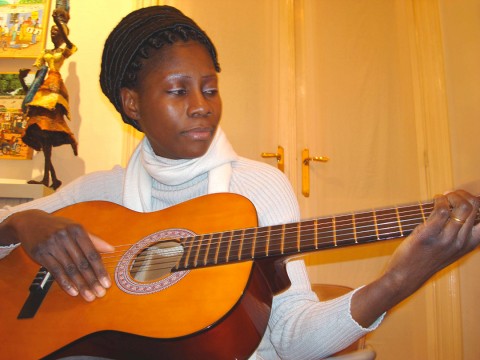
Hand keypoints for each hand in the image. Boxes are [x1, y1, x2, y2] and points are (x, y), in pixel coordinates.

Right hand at [7, 210, 113, 301]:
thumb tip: (111, 249)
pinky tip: (73, 292)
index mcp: (77, 230)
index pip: (92, 253)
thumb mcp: (76, 228)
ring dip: (81, 285)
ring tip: (89, 296)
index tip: (107, 283)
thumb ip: (94, 240)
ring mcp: (52, 245)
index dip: (100, 270)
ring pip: (69, 269)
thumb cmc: (58, 226)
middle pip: (82, 263)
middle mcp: (65, 237)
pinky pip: (55, 271)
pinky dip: (65, 283)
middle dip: (92, 280)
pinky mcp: (41, 254)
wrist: (31, 222)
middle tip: (100, 293)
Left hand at [352, 190, 479, 326]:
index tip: (468, 199)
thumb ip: (458, 233)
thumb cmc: (425, 260)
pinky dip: (439, 199)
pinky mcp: (429, 235)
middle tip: (451, 195)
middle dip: (463, 194)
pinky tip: (435, 200)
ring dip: (453, 195)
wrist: (406, 276)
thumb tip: (460, 208)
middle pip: (475, 208)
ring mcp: (446, 239)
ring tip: (444, 197)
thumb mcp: (449, 249)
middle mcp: (461, 242)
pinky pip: (441, 210)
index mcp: (469, 245)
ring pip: (463, 207)